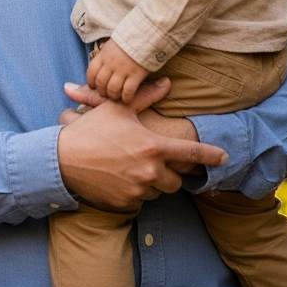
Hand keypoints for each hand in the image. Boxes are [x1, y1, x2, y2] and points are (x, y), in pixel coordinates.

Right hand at [57, 77, 226, 210]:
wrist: (62, 159)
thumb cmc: (90, 130)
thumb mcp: (117, 110)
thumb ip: (145, 98)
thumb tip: (167, 83)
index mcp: (152, 146)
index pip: (191, 154)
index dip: (211, 156)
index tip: (224, 157)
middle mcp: (150, 171)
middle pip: (175, 181)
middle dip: (167, 173)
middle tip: (149, 163)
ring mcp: (138, 190)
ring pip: (157, 192)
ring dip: (150, 184)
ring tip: (128, 169)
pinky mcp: (126, 203)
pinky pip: (139, 201)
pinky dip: (133, 192)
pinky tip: (117, 179)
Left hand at [85, 40, 148, 103]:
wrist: (146, 33)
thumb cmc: (130, 38)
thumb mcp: (112, 44)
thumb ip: (106, 55)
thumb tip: (103, 63)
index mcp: (103, 55)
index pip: (91, 72)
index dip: (91, 81)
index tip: (93, 86)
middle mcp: (111, 64)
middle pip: (101, 82)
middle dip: (102, 91)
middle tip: (105, 94)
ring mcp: (123, 70)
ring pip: (113, 89)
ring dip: (113, 95)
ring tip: (116, 97)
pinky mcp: (136, 75)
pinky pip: (128, 91)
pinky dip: (126, 97)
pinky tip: (127, 99)